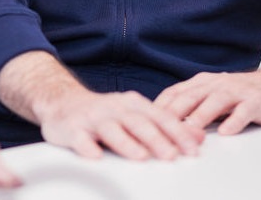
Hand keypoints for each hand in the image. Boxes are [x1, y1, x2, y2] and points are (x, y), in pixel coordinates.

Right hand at [0, 51, 203, 160]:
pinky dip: (88, 147)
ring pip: (111, 129)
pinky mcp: (72, 129)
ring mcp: (93, 118)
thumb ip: (165, 125)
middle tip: (172, 155)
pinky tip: (96, 157)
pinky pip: (80, 139)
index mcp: (132, 104)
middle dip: (156, 138)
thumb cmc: (105, 114)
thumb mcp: (135, 115)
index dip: (177, 131)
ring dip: (126, 142)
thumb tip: (198, 136)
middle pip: (137, 122)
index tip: (194, 147)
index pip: (159, 116)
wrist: (63, 103)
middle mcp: (114, 108)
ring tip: (140, 157)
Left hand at [155, 60, 260, 134]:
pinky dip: (234, 121)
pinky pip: (243, 111)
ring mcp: (236, 91)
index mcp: (203, 83)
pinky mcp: (255, 101)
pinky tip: (226, 132)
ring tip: (189, 131)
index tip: (146, 120)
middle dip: (175, 113)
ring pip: (214, 102)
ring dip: (201, 116)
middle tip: (160, 129)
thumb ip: (192, 104)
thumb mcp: (212, 95)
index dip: (160, 106)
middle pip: (191, 96)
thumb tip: (165, 121)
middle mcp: (217, 84)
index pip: (176, 92)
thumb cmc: (241, 94)